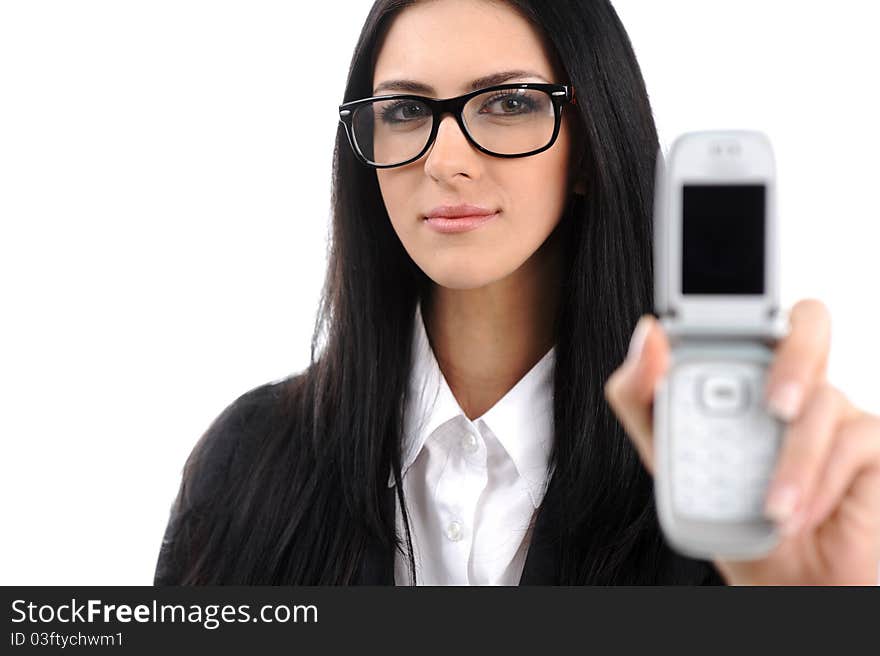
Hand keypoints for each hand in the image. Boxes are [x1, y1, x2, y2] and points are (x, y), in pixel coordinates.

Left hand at [604, 298, 879, 584]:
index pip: (749, 315)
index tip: (714, 303)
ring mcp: (835, 408)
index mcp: (743, 372)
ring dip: (793, 465)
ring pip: (822, 401)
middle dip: (795, 356)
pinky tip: (799, 512)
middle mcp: (794, 381)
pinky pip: (851, 440)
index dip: (740, 298)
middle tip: (775, 405)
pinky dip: (818, 482)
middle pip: (809, 322)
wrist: (776, 576)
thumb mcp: (663, 453)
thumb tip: (648, 334)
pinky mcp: (870, 441)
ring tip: (773, 509)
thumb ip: (643, 395)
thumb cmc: (723, 509)